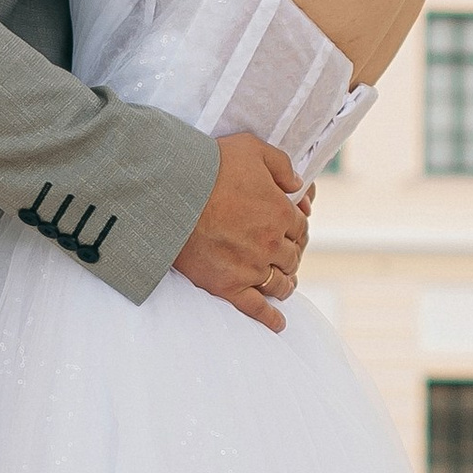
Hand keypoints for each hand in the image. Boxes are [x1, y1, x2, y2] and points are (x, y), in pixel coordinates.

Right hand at [175, 134, 308, 330]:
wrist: (171, 193)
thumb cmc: (209, 166)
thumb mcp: (252, 148)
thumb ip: (282, 165)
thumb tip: (299, 185)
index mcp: (281, 213)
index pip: (301, 227)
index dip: (297, 227)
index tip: (291, 229)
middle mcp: (272, 244)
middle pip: (293, 256)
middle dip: (290, 253)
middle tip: (283, 254)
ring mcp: (251, 268)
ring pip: (281, 283)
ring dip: (285, 283)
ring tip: (284, 284)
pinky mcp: (228, 286)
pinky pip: (256, 309)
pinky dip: (270, 318)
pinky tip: (278, 324)